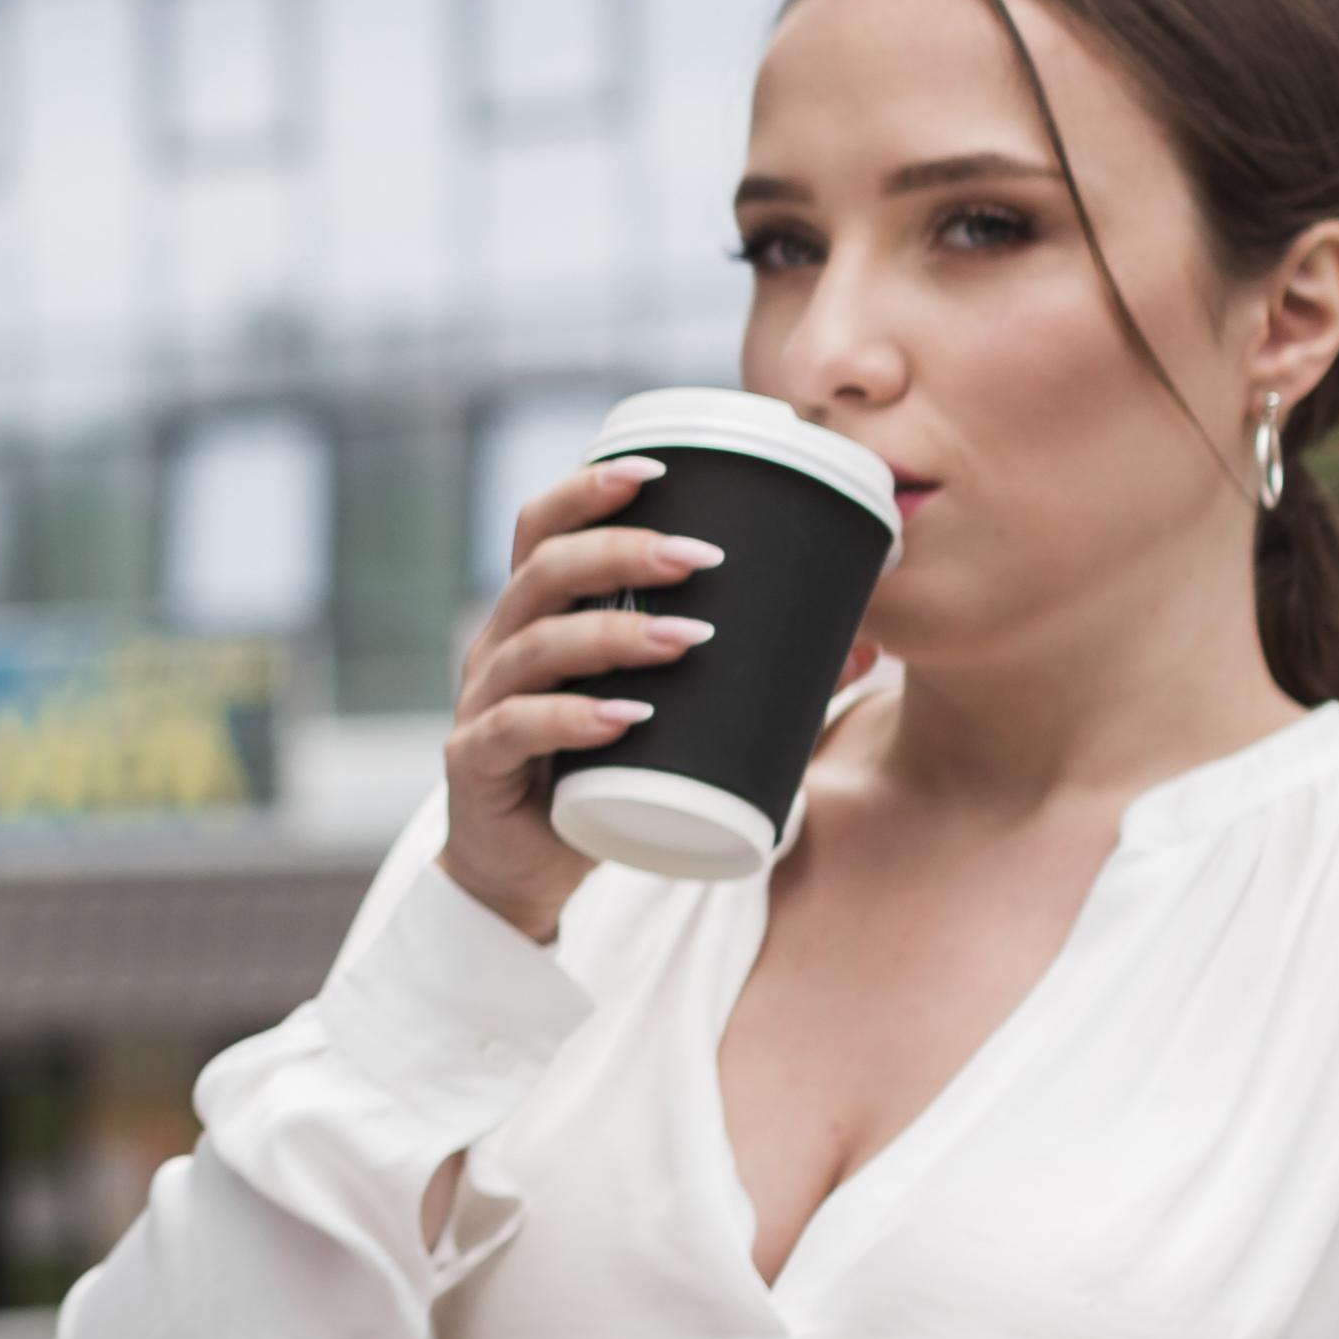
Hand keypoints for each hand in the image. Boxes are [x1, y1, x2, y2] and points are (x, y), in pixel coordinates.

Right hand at [437, 461, 722, 943]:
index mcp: (536, 615)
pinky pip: (513, 730)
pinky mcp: (476, 766)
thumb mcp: (666, 716)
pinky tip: (623, 717)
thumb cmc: (597, 773)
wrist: (524, 869)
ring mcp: (481, 704)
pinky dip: (569, 719)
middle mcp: (500, 646)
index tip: (657, 468)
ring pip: (534, 646)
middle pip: (542, 572)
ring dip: (614, 635)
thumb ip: (746, 677)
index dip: (587, 489)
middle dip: (620, 552)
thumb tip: (862, 645)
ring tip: (689, 640)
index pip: (542, 528)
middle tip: (701, 557)